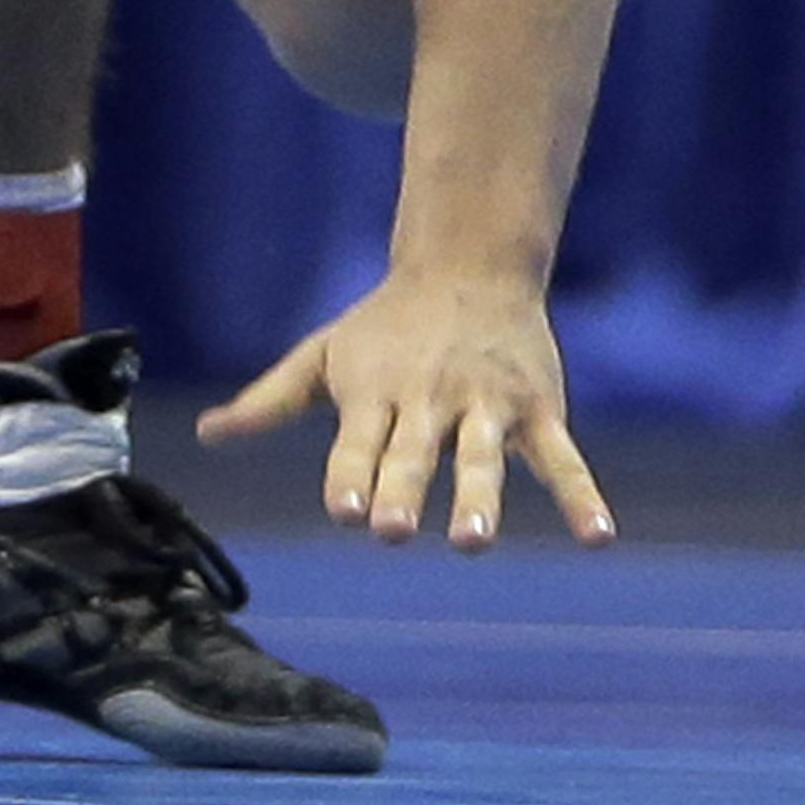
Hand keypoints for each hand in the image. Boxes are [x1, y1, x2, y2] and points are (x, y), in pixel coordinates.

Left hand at [197, 266, 615, 550]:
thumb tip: (206, 434)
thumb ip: (269, 401)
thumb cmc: (384, 326)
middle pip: (414, 452)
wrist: (470, 263)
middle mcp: (429, 399)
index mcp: (375, 392)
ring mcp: (486, 405)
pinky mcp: (536, 410)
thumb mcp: (323, 354)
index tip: (344, 510)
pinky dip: (582, 495)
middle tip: (390, 528)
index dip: (350, 475)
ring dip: (479, 496)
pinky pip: (562, 458)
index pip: (358, 442)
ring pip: (484, 456)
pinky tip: (599, 537)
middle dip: (402, 488)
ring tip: (473, 540)